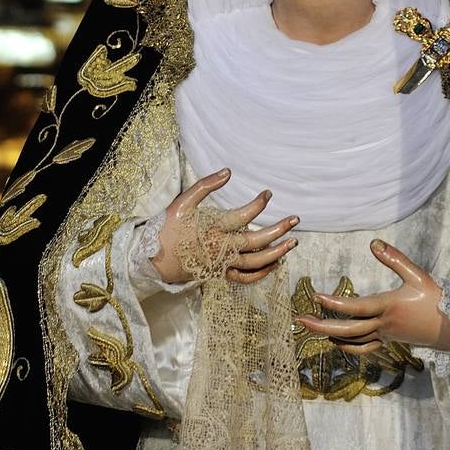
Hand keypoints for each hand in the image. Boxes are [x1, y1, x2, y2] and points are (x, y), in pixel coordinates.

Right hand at [149, 168, 299, 284]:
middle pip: (258, 241)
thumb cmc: (168, 228)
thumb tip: (228, 172)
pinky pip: (246, 277)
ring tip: (292, 242)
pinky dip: (262, 272)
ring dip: (277, 252)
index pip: (245, 216)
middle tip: (296, 220)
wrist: (154, 259)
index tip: (268, 193)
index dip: (260, 204)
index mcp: (214, 228)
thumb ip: (206, 186)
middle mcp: (222, 247)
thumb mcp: (183, 202)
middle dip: (280, 230)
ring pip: (257, 262)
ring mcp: (223, 263)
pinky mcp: (221, 274)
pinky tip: (274, 263)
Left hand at [294, 239, 449, 353]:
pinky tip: (334, 340)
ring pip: (353, 340)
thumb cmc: (436, 299)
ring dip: (330, 335)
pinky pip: (363, 347)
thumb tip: (373, 243)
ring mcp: (385, 335)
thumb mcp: (417, 275)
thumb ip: (395, 259)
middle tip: (300, 319)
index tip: (316, 296)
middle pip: (348, 330)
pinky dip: (347, 346)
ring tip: (310, 327)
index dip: (335, 303)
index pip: (356, 307)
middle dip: (322, 326)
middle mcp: (384, 324)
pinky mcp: (388, 341)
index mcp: (389, 307)